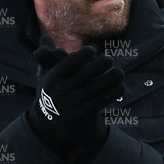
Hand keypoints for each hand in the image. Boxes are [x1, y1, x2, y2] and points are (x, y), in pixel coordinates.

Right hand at [28, 38, 123, 155]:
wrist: (49, 128)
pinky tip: (119, 87)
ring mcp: (75, 103)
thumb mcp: (44, 78)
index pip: (73, 61)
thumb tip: (44, 36)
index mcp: (53, 78)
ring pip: (102, 84)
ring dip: (114, 76)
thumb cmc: (50, 96)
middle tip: (109, 60)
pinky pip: (105, 98)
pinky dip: (115, 91)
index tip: (92, 51)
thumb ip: (46, 56)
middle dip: (104, 63)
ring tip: (118, 73)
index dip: (85, 54)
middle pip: (91, 71)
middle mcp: (63, 90)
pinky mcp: (85, 114)